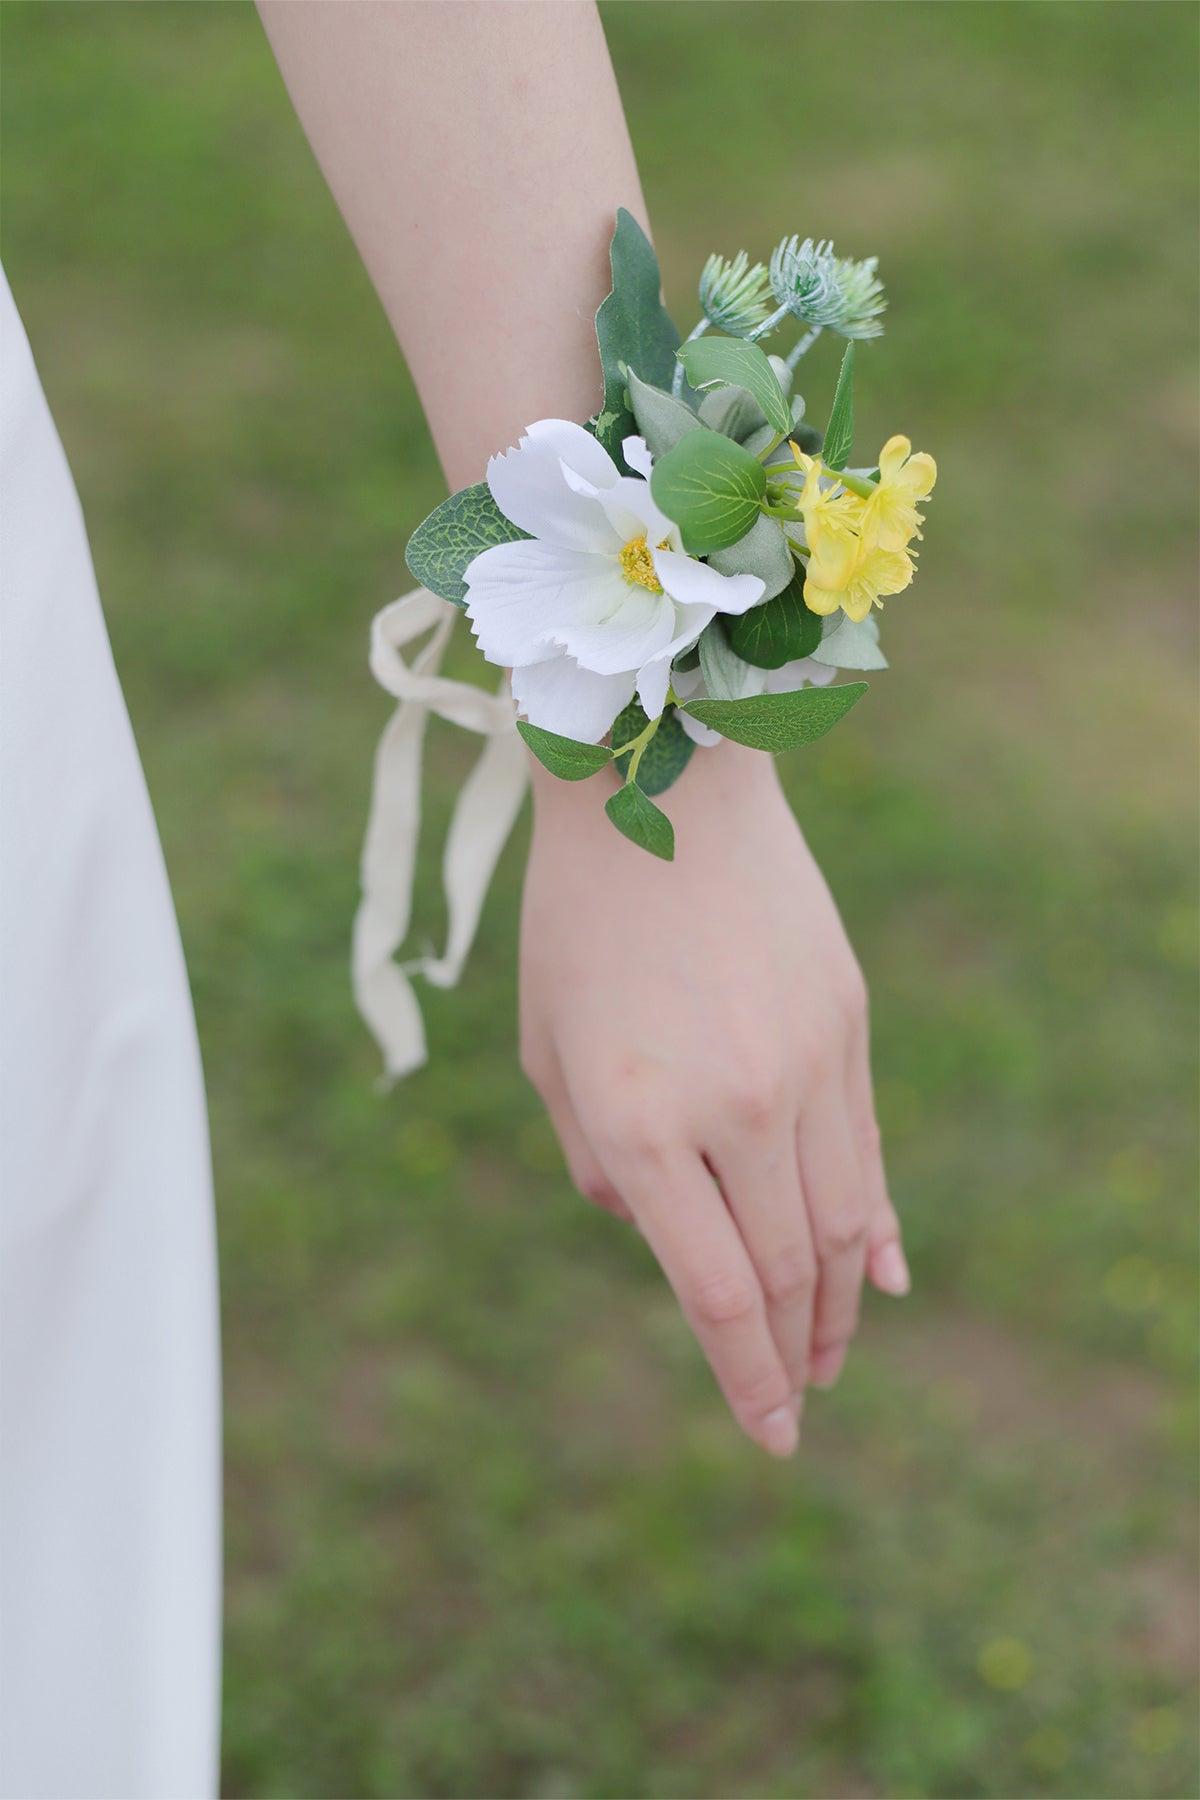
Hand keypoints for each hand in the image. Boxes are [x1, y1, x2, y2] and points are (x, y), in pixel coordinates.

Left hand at [519, 741, 909, 1457]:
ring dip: (836, 1304)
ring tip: (831, 1353)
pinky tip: (880, 1273)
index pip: (712, 1293)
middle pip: (783, 1274)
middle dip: (790, 1356)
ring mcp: (803, 1065)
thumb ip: (596, 1160)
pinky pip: (867, 1151)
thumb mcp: (548, 1049)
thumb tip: (655, 1233)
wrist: (662, 786)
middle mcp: (730, 1108)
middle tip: (795, 1403)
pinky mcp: (847, 1025)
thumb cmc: (576, 920)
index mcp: (636, 1122)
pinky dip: (874, 1223)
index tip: (770, 1435)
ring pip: (838, 1224)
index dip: (744, 1378)